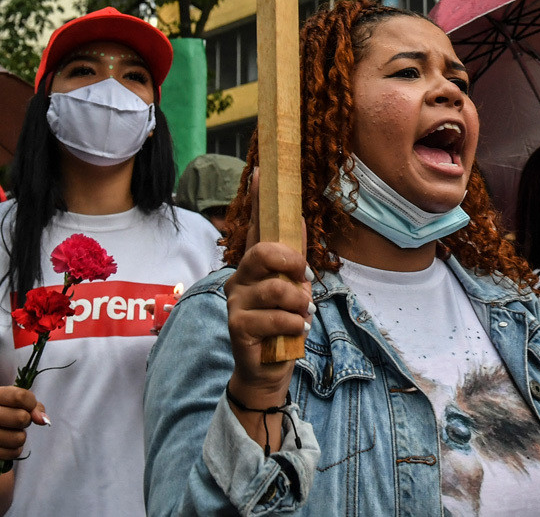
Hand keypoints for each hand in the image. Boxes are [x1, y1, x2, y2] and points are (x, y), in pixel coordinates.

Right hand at [0, 386, 48, 461]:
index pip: (21, 396)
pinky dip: (14, 450)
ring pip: (19, 438)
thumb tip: (44, 420)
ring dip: (20, 437)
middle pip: (22, 418)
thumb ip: (34, 406)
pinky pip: (13, 453)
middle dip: (25, 422)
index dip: (31, 404)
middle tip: (16, 422)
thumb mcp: (16, 403)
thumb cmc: (3, 413)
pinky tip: (4, 444)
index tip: (27, 408)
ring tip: (9, 433)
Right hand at [224, 168, 313, 406]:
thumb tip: (299, 220)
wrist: (268, 369)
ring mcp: (235, 301)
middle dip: (292, 263)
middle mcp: (239, 278)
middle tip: (304, 281)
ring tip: (301, 315)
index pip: (255, 227)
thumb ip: (294, 261)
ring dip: (300, 304)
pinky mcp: (237, 325)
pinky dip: (293, 325)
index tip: (260, 170)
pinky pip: (276, 317)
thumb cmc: (282, 326)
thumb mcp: (294, 292)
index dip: (257, 199)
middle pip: (264, 252)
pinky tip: (292, 332)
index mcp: (253, 267)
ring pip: (277, 288)